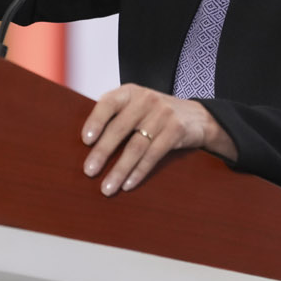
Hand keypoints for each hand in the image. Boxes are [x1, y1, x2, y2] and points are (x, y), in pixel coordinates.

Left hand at [81, 85, 238, 195]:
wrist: (197, 116)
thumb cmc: (156, 115)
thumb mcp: (136, 107)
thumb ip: (116, 116)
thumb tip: (84, 145)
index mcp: (130, 92)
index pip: (108, 103)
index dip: (95, 121)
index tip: (85, 140)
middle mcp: (147, 100)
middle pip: (120, 128)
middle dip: (103, 152)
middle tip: (89, 171)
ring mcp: (163, 114)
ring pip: (136, 146)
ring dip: (119, 169)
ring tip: (107, 188)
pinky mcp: (176, 130)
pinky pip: (154, 155)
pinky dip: (139, 171)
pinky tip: (128, 184)